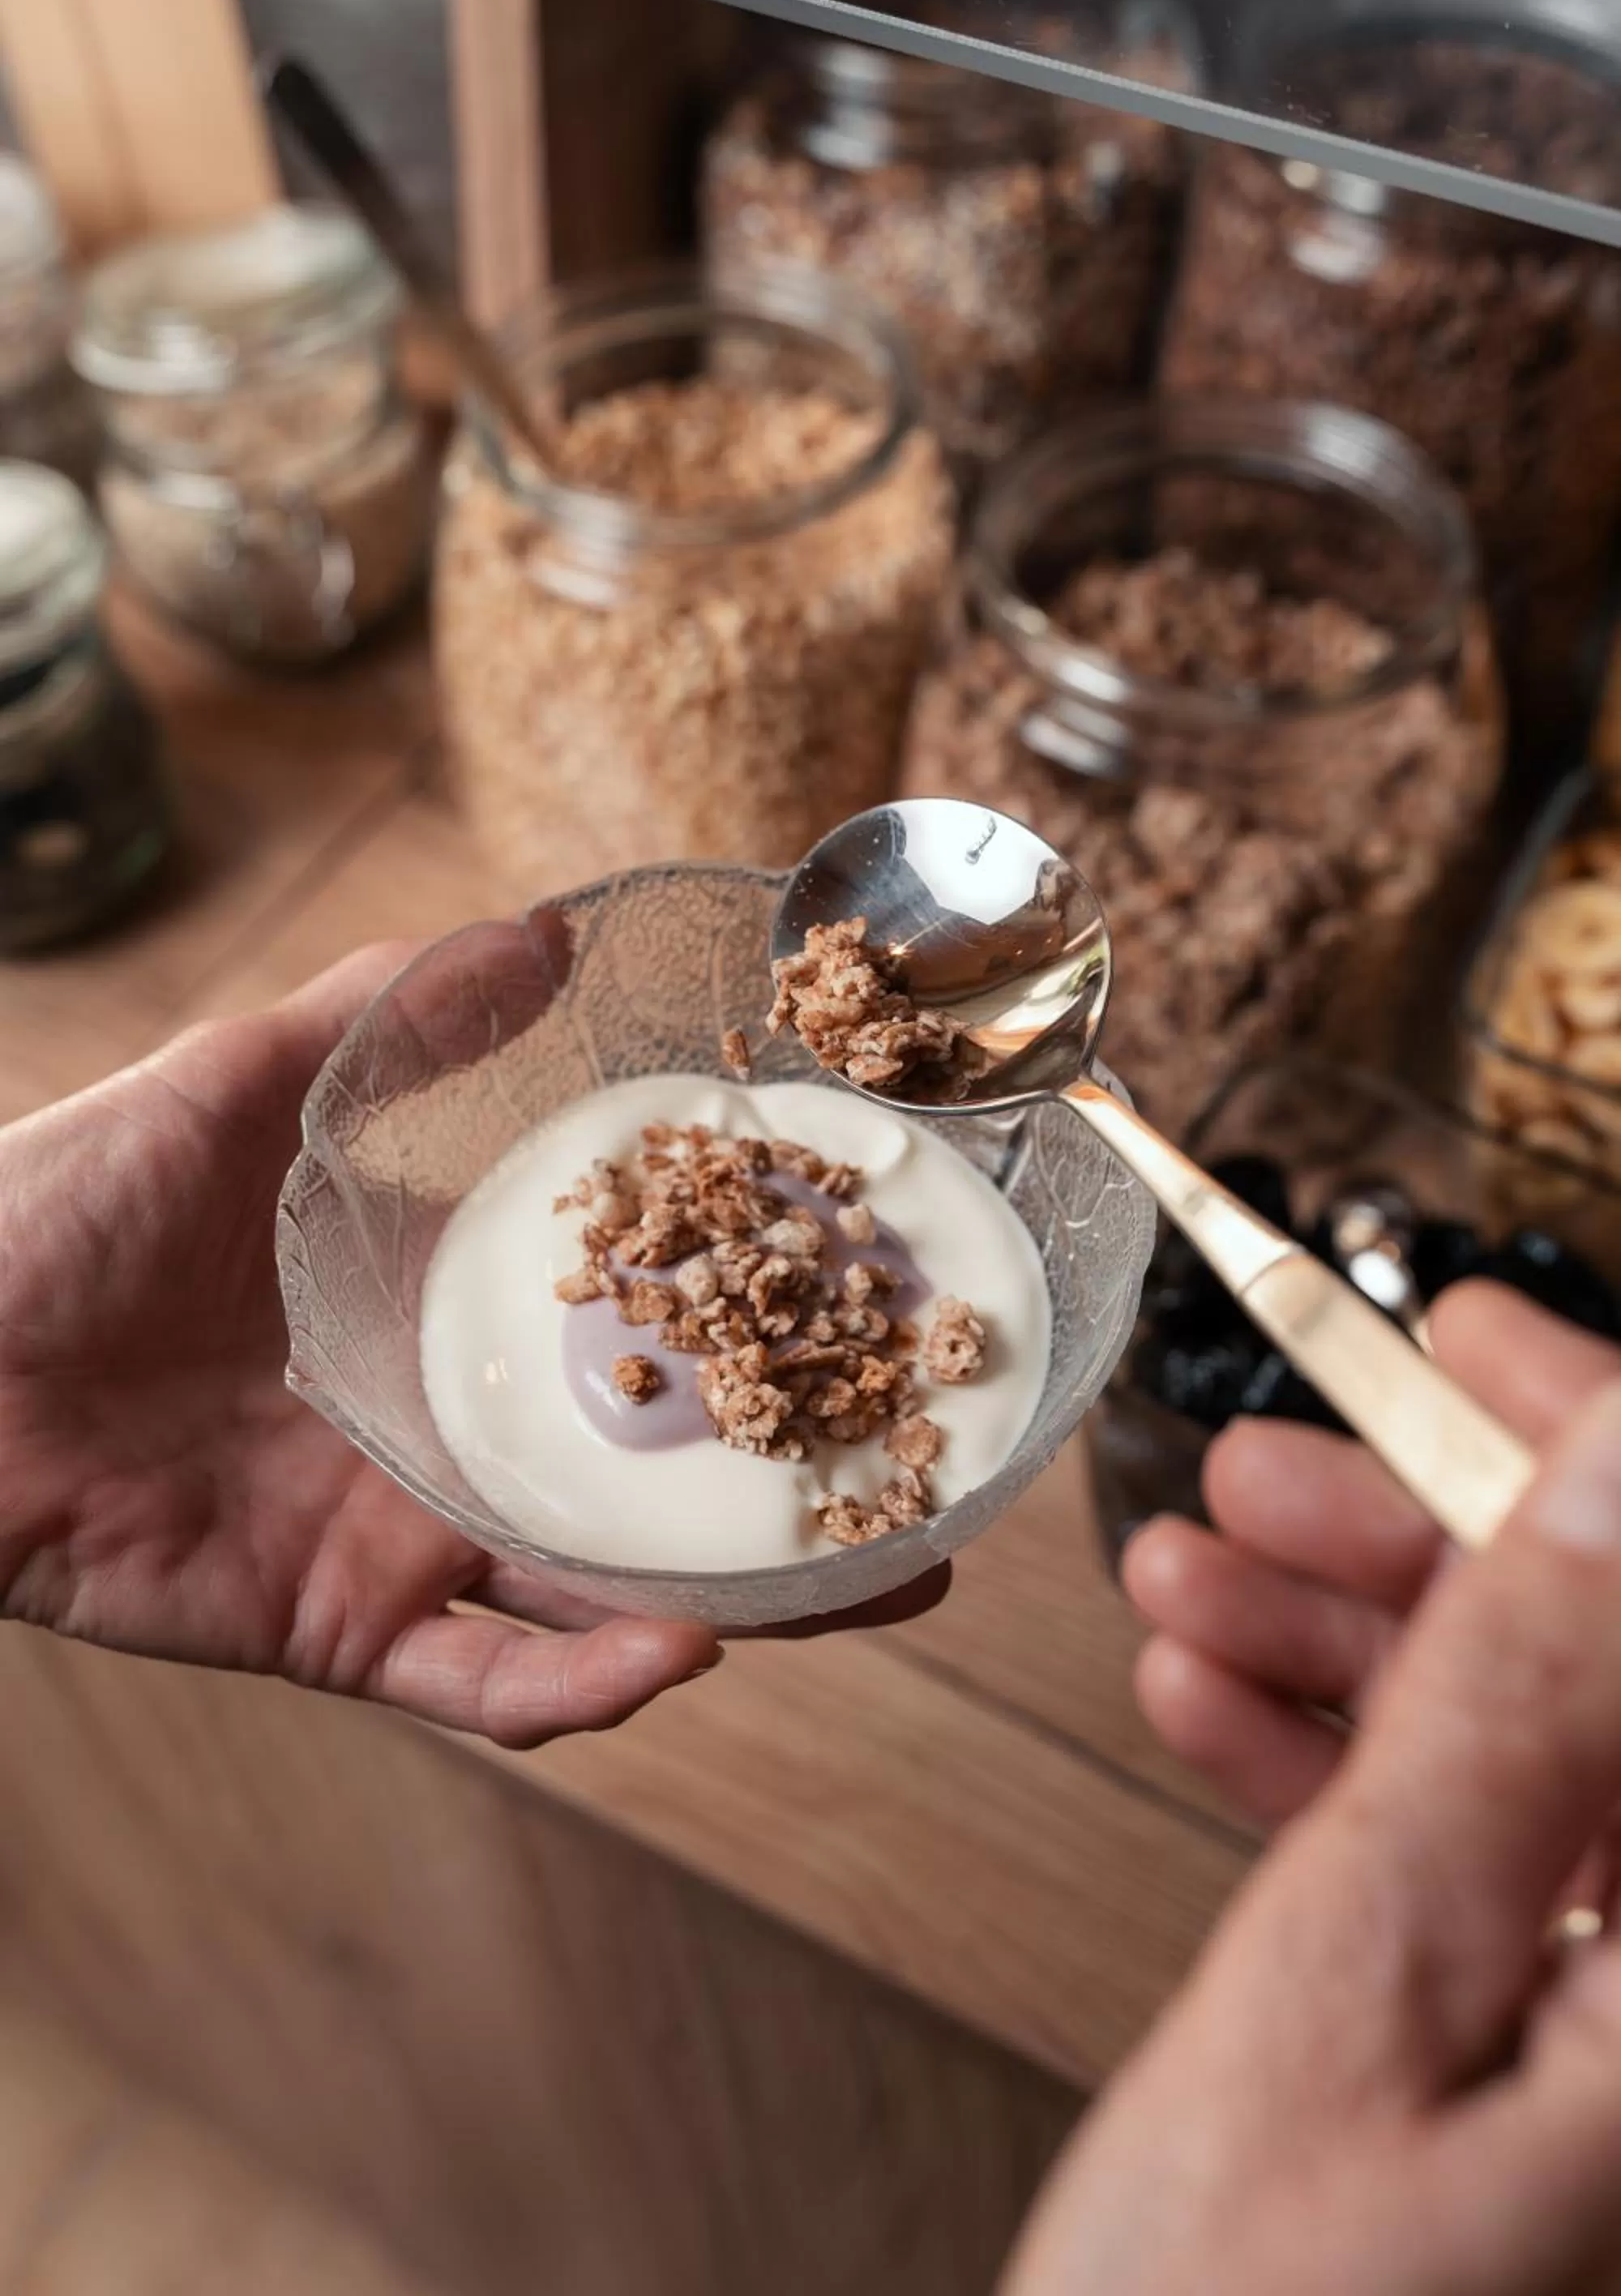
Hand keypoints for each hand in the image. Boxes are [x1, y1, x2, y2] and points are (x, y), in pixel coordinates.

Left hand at [0, 944, 941, 1747]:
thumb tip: (543, 925)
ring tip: (869, 1588)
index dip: (757, 1307)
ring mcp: (410, 1532)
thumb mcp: (244, 1078)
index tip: (873, 1290)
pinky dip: (584, 1688)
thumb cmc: (62, 1202)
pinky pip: (488, 1681)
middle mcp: (455, 1424)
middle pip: (659, 1469)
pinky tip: (673, 1656)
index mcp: (450, 1300)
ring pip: (610, 1592)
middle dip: (795, 1485)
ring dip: (745, 1606)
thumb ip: (395, 1014)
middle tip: (926, 1485)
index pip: (638, 1307)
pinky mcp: (345, 1628)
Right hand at [1007, 1373, 1620, 2295]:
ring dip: (1356, 1650)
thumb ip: (1506, 1716)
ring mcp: (1603, 2040)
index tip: (1464, 1337)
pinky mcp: (1525, 2064)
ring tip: (1190, 1580)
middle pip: (1603, 1687)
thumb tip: (1615, 1468)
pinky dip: (1332, 1770)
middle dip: (1434, 1551)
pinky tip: (1212, 1703)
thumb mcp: (1358, 1989)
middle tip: (1269, 1469)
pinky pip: (1463, 1866)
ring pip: (1522, 1762)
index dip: (1595, 1454)